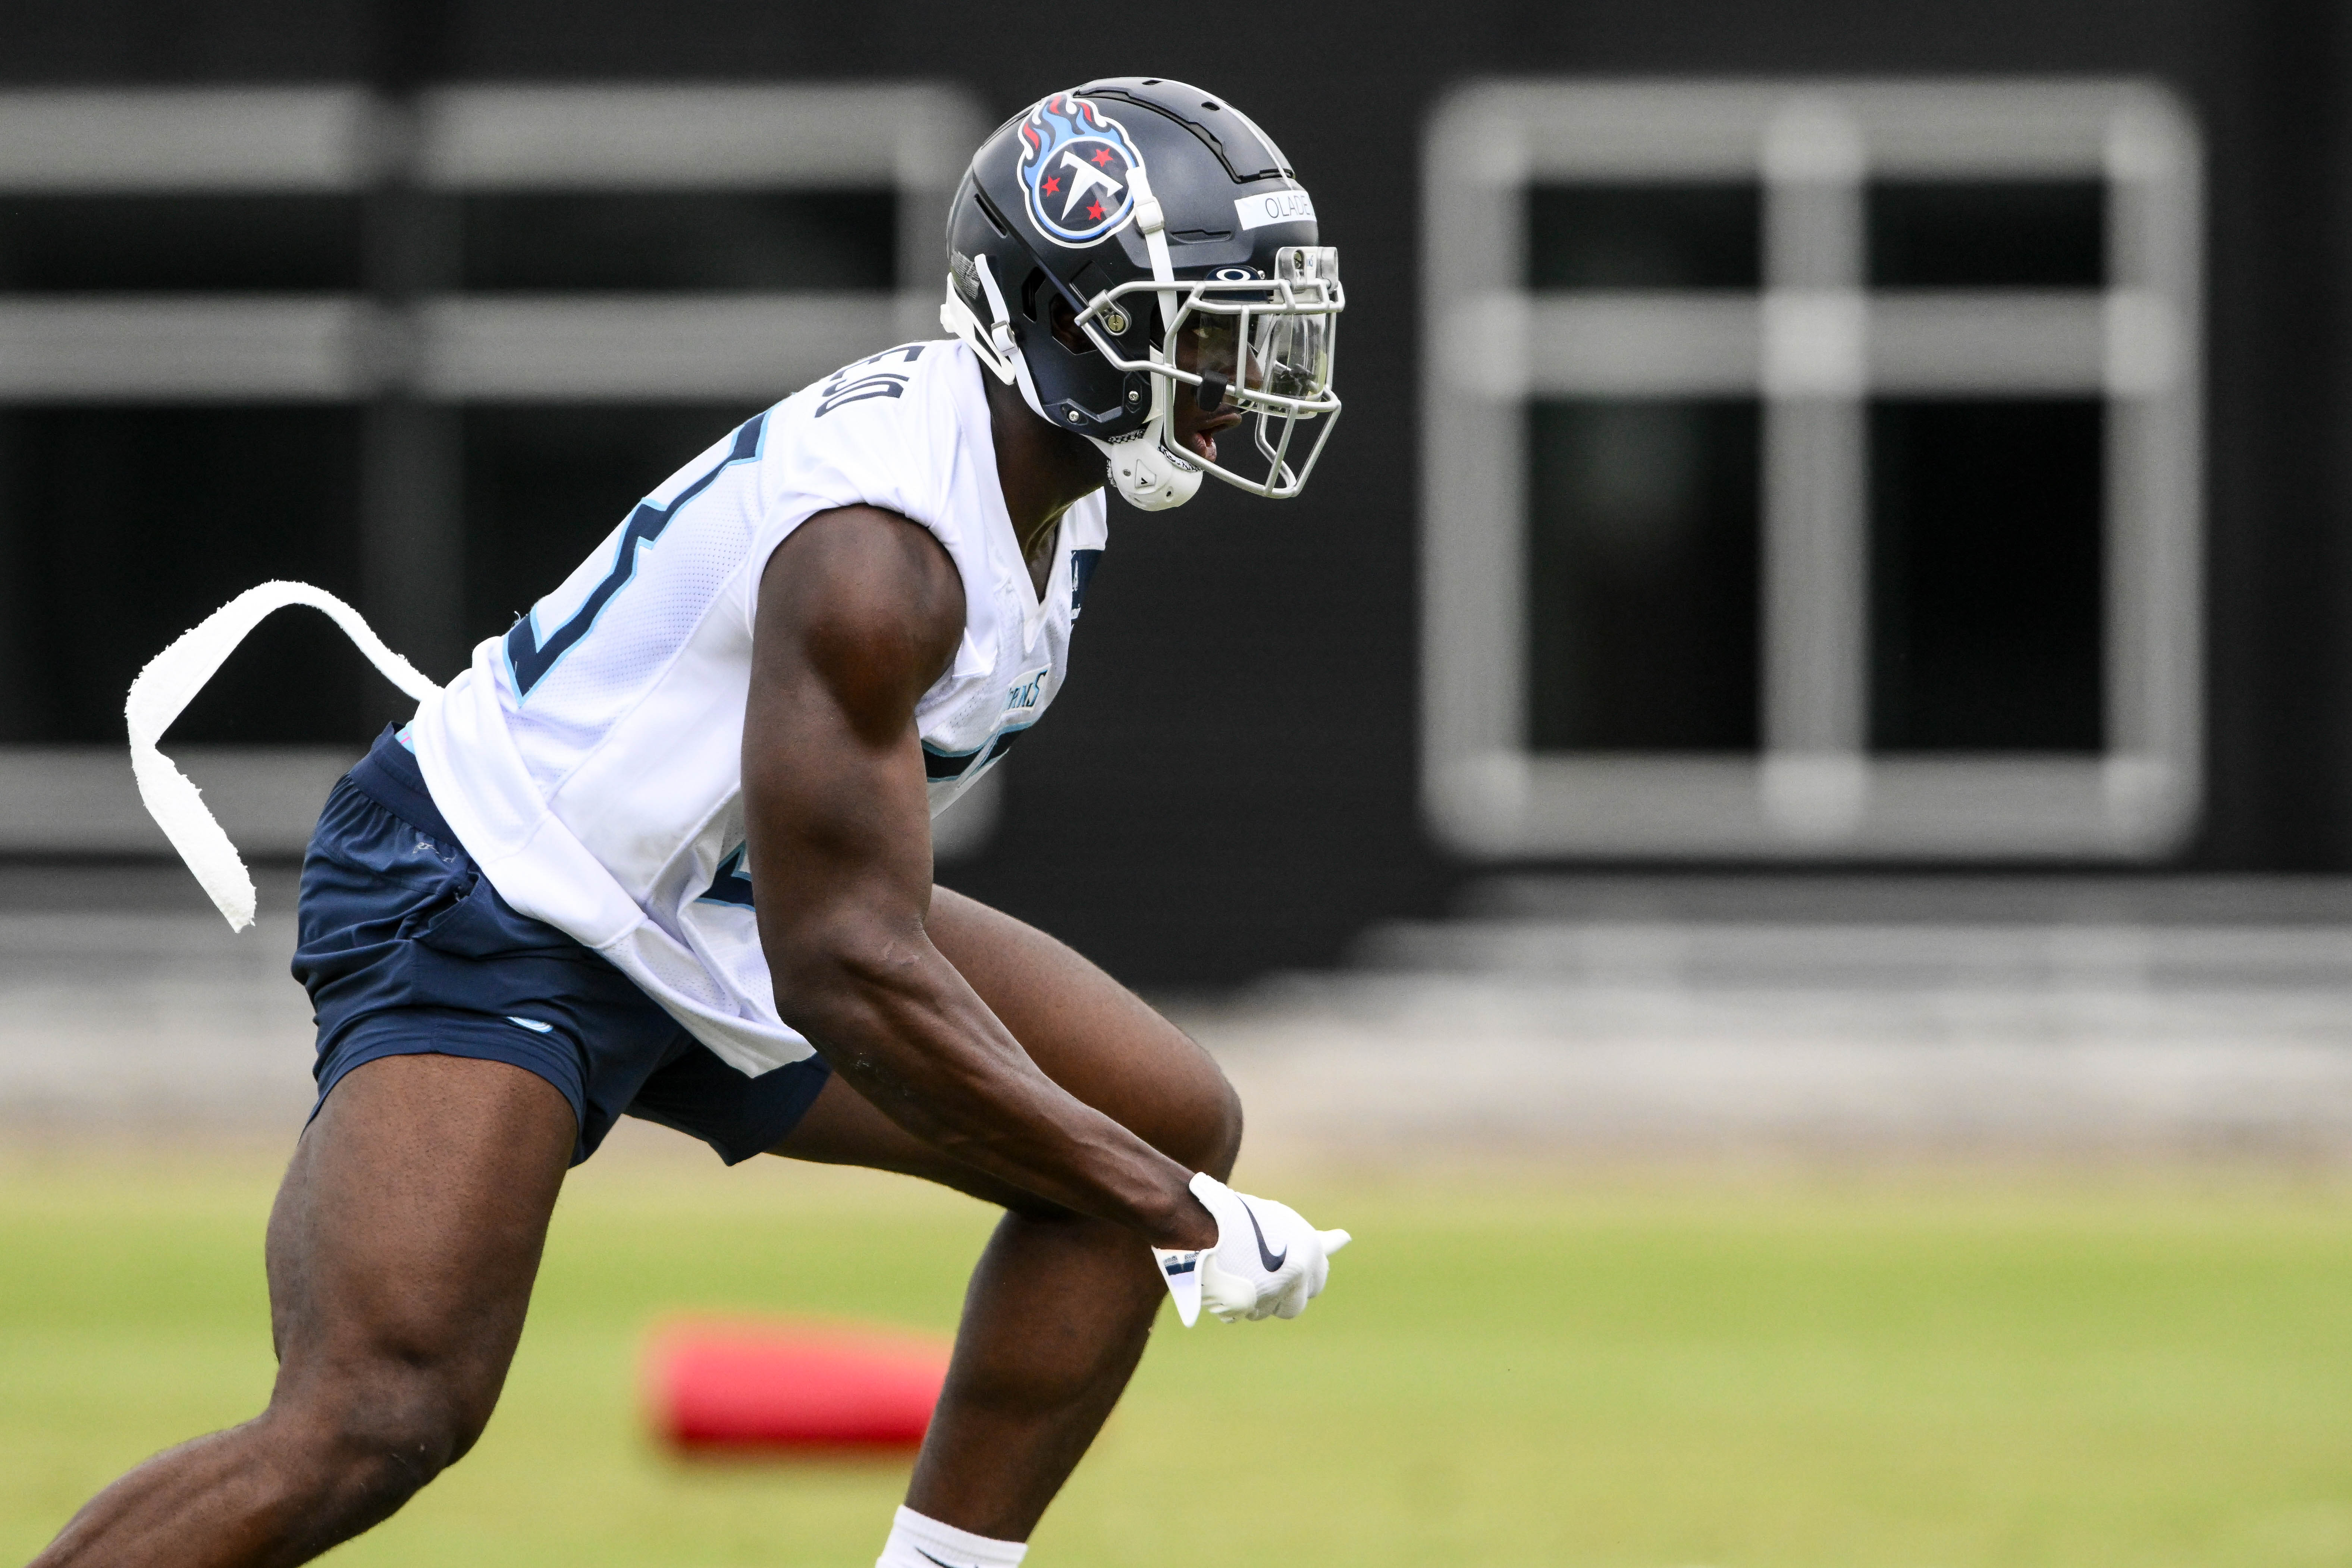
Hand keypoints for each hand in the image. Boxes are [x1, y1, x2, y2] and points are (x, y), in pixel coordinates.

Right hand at [1151, 1172, 1350, 1325]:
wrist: (1204, 1220)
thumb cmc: (1240, 1214)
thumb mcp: (1279, 1219)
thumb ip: (1308, 1239)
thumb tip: (1346, 1239)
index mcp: (1309, 1249)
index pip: (1318, 1281)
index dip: (1301, 1279)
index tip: (1288, 1272)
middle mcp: (1296, 1273)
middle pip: (1295, 1306)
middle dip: (1280, 1297)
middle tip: (1261, 1277)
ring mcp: (1273, 1292)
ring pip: (1267, 1311)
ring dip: (1256, 1301)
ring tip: (1237, 1274)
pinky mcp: (1249, 1305)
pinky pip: (1244, 1313)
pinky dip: (1235, 1304)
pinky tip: (1224, 1283)